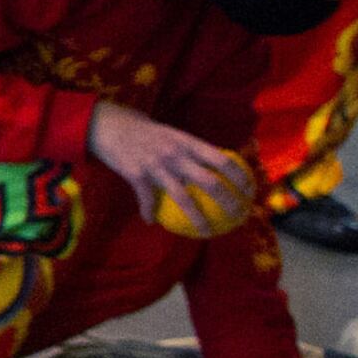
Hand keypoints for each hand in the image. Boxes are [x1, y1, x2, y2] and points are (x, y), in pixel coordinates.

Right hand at [88, 101, 249, 218]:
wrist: (108, 125)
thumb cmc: (142, 130)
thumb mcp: (170, 133)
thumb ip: (188, 148)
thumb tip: (210, 162)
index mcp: (187, 142)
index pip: (221, 159)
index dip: (238, 174)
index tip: (249, 187)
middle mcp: (175, 154)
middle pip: (209, 181)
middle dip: (228, 200)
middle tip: (238, 213)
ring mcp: (155, 165)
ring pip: (182, 197)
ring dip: (197, 218)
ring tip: (206, 232)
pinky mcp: (135, 174)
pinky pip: (146, 198)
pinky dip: (149, 211)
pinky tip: (150, 221)